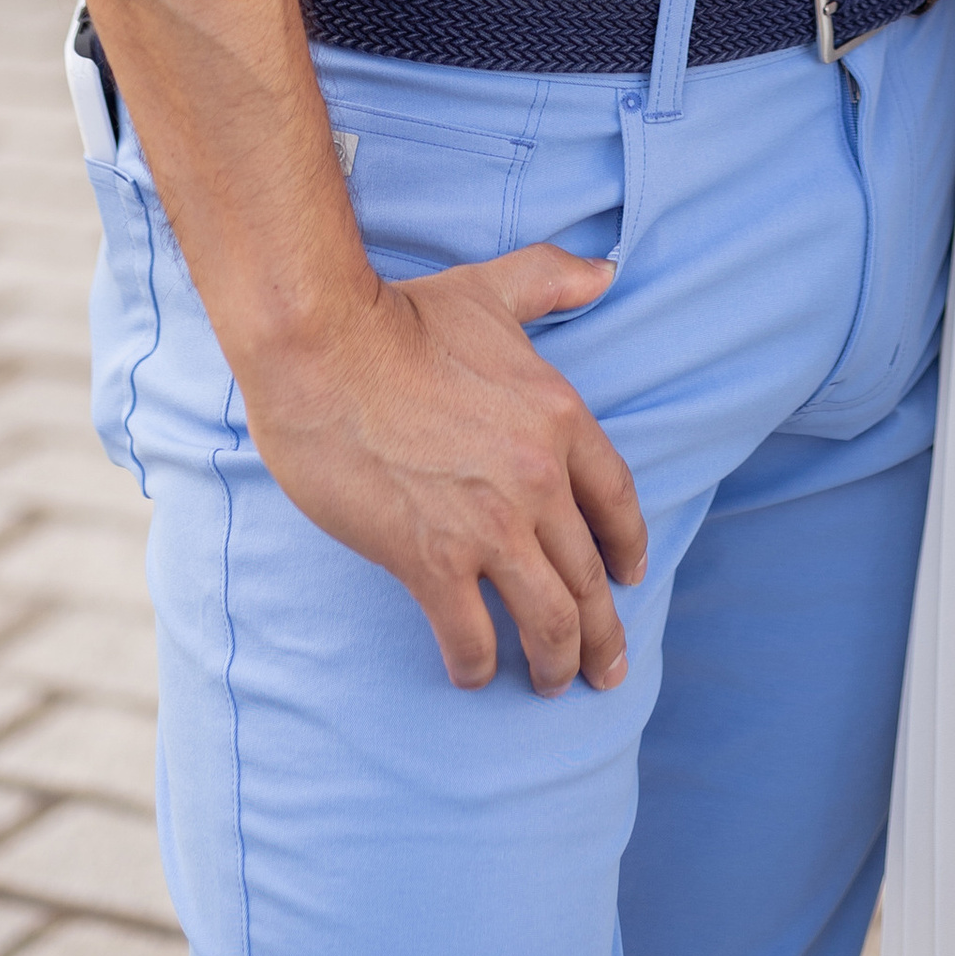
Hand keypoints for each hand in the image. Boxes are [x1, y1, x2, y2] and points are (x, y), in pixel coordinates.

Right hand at [241, 246, 648, 693]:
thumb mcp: (491, 288)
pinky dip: (478, 665)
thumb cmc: (402, 316)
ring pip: (548, 619)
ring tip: (551, 684)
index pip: (617, 500)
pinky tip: (473, 673)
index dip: (627, 546)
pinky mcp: (430, 559)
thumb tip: (606, 271)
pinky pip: (471, 636)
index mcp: (561, 418)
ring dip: (556, 662)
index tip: (629, 579)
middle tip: (607, 671)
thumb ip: (552, 281)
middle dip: (604, 633)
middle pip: (589, 575)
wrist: (324, 346)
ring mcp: (488, 525)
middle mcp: (538, 480)